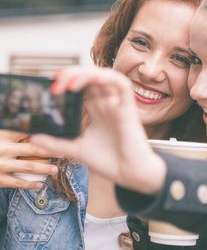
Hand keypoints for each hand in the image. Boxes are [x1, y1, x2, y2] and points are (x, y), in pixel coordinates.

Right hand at [0, 130, 58, 189]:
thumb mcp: (0, 136)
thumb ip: (14, 135)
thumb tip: (32, 134)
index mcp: (5, 136)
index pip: (29, 136)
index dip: (44, 138)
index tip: (57, 139)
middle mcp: (5, 150)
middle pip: (33, 150)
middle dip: (50, 151)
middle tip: (62, 154)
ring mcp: (2, 165)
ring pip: (29, 167)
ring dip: (45, 169)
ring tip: (55, 170)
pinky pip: (18, 182)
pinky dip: (30, 184)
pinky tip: (40, 185)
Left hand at [31, 66, 166, 193]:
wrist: (129, 174)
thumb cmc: (109, 161)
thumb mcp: (77, 149)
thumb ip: (56, 142)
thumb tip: (33, 137)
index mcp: (96, 110)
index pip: (82, 86)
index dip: (67, 81)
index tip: (51, 87)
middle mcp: (107, 104)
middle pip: (91, 77)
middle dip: (72, 75)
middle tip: (56, 85)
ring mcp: (117, 104)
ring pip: (104, 76)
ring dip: (86, 74)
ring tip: (69, 83)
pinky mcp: (128, 108)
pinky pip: (122, 84)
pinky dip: (108, 77)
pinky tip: (94, 80)